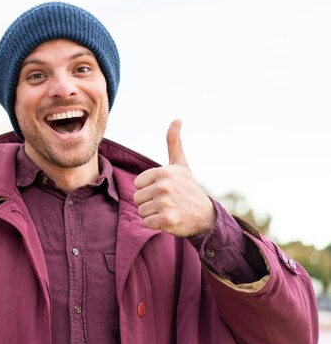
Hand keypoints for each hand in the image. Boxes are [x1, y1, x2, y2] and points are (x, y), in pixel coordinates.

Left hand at [133, 119, 215, 236]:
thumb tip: (177, 119)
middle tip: (167, 202)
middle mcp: (164, 186)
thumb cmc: (188, 188)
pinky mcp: (166, 219)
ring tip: (168, 210)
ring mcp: (165, 203)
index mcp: (163, 172)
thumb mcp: (180, 164)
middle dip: (149, 202)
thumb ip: (174, 142)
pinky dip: (156, 224)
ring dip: (152, 214)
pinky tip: (169, 219)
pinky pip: (147, 223)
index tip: (164, 189)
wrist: (205, 215)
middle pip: (137, 198)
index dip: (148, 188)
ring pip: (141, 211)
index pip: (137, 184)